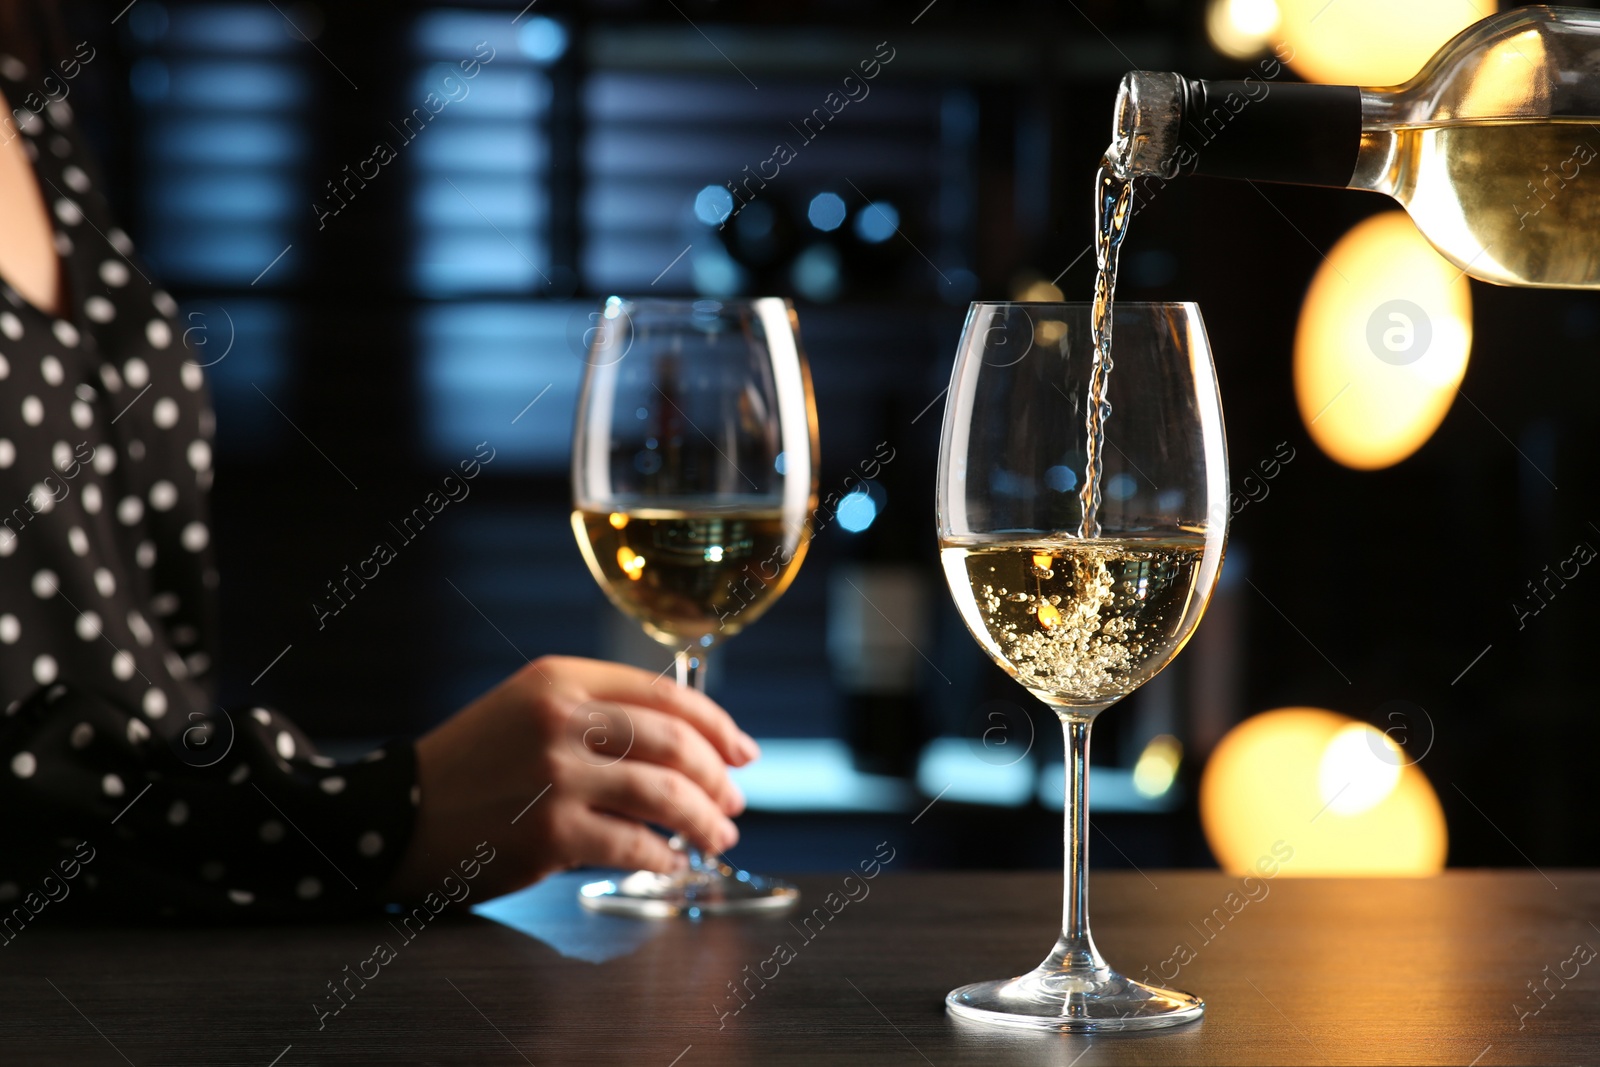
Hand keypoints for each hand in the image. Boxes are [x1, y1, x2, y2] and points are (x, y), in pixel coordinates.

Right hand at [385, 655, 759, 900]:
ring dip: (704, 821)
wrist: (397, 814)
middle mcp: (562, 719)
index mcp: (560, 678)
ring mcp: (556, 776)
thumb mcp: (528, 710)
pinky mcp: (550, 833)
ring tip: (719, 837)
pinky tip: (673, 865)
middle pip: (673, 742)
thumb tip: (686, 747)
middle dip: (717, 777)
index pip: (664, 693)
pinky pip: (634, 846)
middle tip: (734, 802)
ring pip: (663, 794)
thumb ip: (597, 715)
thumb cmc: (472, 765)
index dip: (716, 724)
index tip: (743, 750)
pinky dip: (665, 859)